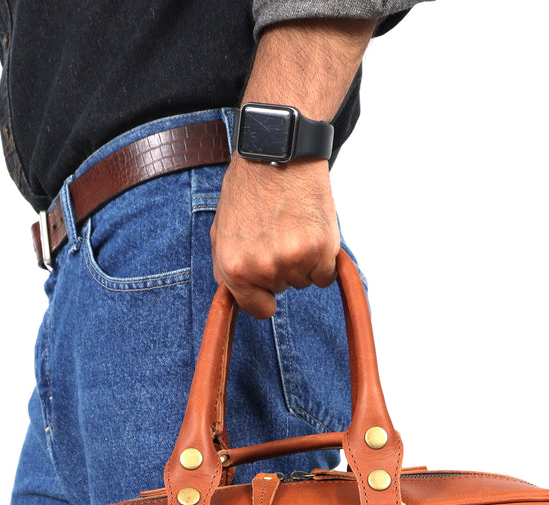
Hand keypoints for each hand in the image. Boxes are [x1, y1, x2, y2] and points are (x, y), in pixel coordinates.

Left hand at [210, 155, 340, 319]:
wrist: (277, 152)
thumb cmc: (249, 188)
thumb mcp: (221, 231)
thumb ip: (225, 268)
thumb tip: (232, 296)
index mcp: (235, 268)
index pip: (258, 309)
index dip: (264, 295)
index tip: (268, 284)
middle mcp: (263, 268)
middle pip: (284, 289)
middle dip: (282, 267)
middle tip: (279, 232)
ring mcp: (293, 259)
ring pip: (306, 280)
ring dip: (304, 261)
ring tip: (294, 226)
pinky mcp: (321, 248)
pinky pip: (327, 274)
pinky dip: (324, 258)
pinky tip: (312, 230)